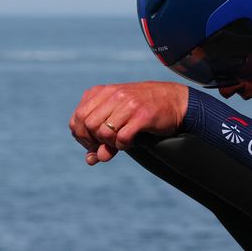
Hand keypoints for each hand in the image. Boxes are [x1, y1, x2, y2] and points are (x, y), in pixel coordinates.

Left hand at [69, 81, 188, 165]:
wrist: (174, 101)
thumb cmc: (142, 110)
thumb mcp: (118, 119)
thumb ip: (102, 137)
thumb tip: (91, 160)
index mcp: (103, 91)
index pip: (77, 117)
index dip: (81, 135)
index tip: (93, 143)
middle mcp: (114, 95)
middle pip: (88, 125)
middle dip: (94, 141)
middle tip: (107, 144)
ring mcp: (128, 104)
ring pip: (103, 132)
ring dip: (110, 143)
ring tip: (121, 141)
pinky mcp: (142, 115)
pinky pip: (122, 138)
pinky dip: (123, 146)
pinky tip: (131, 142)